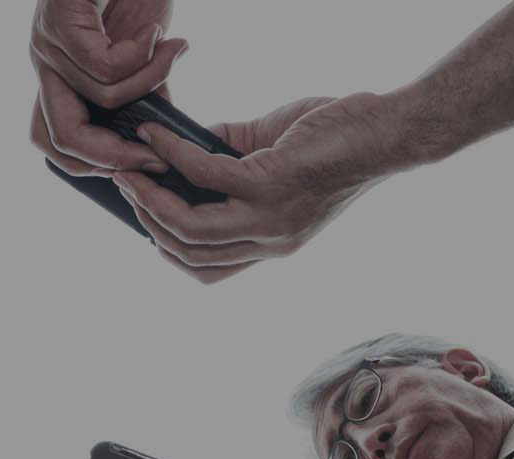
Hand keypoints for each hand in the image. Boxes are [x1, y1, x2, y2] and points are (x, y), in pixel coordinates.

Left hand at [29, 0, 186, 176]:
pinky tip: (156, 32)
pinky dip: (142, 56)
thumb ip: (142, 93)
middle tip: (156, 150)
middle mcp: (44, 64)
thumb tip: (157, 143)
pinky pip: (104, 68)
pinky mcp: (59, 22)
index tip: (142, 162)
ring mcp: (46, 43)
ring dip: (150, 80)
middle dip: (112, 156)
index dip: (93, 164)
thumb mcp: (142, 53)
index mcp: (58, 77)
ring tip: (172, 48)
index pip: (52, 144)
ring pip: (99, 99)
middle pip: (59, 141)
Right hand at [112, 93, 410, 282]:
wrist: (389, 132)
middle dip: (149, 223)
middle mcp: (270, 242)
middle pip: (189, 255)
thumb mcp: (270, 157)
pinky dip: (174, 154)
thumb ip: (226, 159)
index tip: (144, 222)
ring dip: (150, 200)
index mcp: (272, 243)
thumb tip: (178, 147)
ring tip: (128, 171)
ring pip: (189, 229)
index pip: (208, 271)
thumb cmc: (338, 137)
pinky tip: (158, 135)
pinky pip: (204, 174)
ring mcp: (269, 219)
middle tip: (125, 187)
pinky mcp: (270, 185)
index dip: (169, 252)